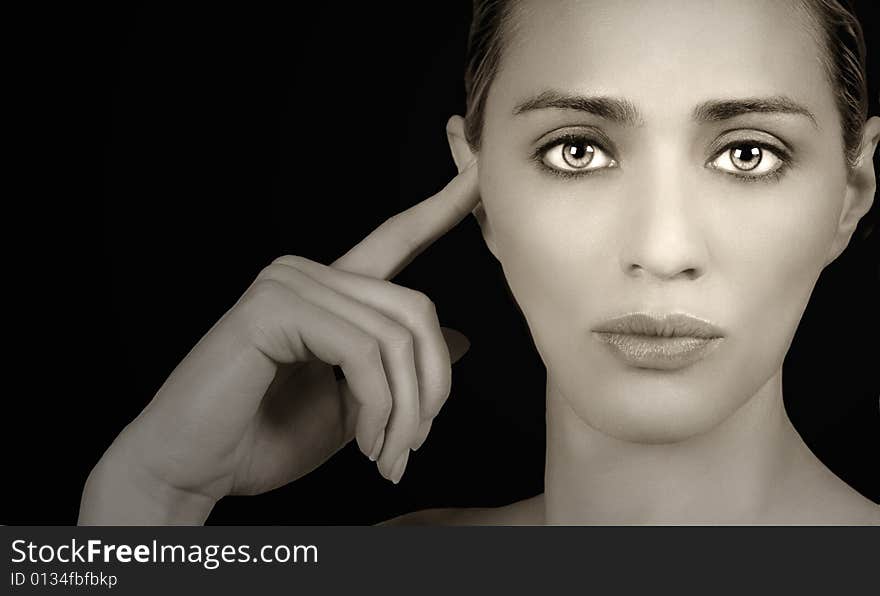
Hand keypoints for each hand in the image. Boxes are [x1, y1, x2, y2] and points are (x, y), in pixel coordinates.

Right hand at [79, 160, 479, 523]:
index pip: (397, 238)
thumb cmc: (262, 440)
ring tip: (387, 458)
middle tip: (408, 451)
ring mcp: (288, 283)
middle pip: (417, 309)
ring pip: (397, 336)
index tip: (475, 168)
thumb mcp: (354, 407)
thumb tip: (461, 338)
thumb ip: (397, 370)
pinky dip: (379, 407)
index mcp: (329, 292)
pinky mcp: (273, 307)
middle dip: (430, 389)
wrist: (191, 471)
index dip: (441, 206)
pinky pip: (363, 352)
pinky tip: (366, 443)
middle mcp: (309, 273)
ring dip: (405, 412)